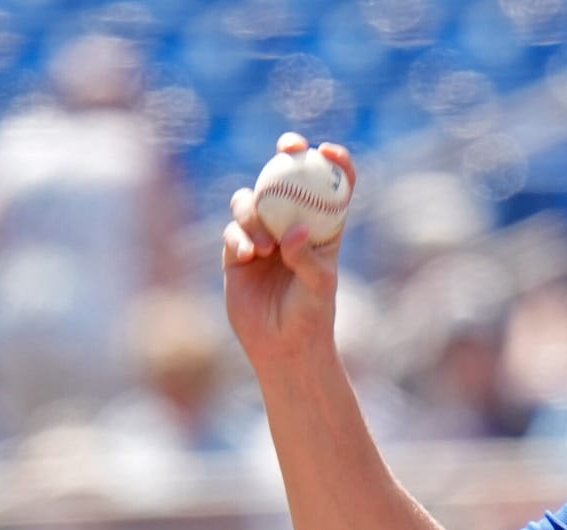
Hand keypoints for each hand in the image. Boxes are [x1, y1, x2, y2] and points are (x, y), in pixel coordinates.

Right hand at [223, 132, 353, 365]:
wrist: (281, 345)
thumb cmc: (311, 316)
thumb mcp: (319, 287)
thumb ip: (307, 258)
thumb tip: (293, 230)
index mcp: (323, 230)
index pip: (332, 187)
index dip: (334, 162)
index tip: (328, 150)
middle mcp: (292, 226)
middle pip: (287, 179)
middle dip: (287, 154)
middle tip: (287, 146)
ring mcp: (263, 236)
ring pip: (252, 201)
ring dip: (254, 214)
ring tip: (263, 249)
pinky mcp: (237, 251)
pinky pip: (232, 230)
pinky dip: (238, 237)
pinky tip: (247, 256)